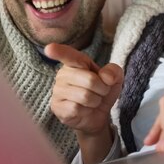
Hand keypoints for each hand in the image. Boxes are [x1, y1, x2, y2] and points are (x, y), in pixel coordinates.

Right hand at [46, 44, 122, 163]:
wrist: (97, 115)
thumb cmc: (102, 92)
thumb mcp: (114, 79)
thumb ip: (114, 71)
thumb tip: (106, 77)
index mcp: (75, 62)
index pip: (68, 55)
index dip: (59, 51)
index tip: (49, 48)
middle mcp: (63, 74)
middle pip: (90, 80)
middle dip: (102, 89)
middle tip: (100, 92)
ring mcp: (57, 91)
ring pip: (85, 96)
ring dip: (95, 101)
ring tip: (92, 101)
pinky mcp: (56, 107)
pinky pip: (77, 108)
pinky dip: (87, 111)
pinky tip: (84, 110)